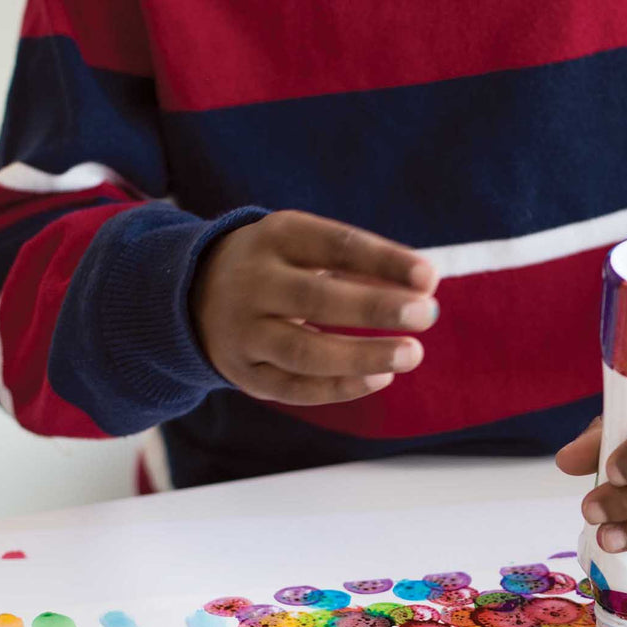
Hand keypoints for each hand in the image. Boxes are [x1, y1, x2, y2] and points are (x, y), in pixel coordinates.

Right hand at [192, 210, 439, 404]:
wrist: (196, 293)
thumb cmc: (280, 267)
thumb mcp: (307, 247)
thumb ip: (361, 265)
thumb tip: (423, 287)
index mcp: (275, 238)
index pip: (334, 245)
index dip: (383, 261)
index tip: (429, 277)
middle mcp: (253, 283)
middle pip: (315, 298)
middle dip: (375, 307)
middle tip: (427, 315)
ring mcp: (244, 332)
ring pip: (303, 351)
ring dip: (361, 356)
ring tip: (411, 355)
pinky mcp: (244, 373)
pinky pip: (293, 388)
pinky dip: (339, 388)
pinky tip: (380, 379)